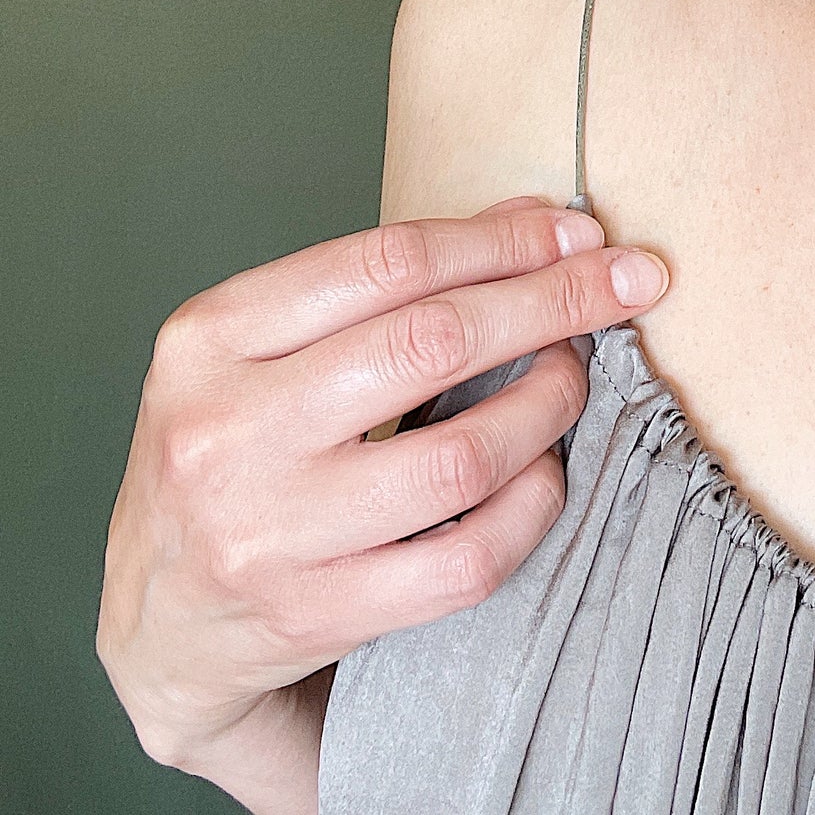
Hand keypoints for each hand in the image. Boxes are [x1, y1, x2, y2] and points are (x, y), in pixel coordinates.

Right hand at [96, 194, 669, 807]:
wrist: (161, 621)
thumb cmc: (238, 450)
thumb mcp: (273, 347)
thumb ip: (394, 280)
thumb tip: (536, 221)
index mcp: (211, 337)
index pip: (388, 262)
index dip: (503, 242)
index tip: (578, 233)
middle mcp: (226, 430)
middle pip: (432, 343)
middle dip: (554, 303)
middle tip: (626, 285)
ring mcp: (267, 531)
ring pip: (461, 456)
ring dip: (547, 406)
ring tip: (570, 380)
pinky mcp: (314, 614)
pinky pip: (468, 557)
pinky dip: (532, 506)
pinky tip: (544, 473)